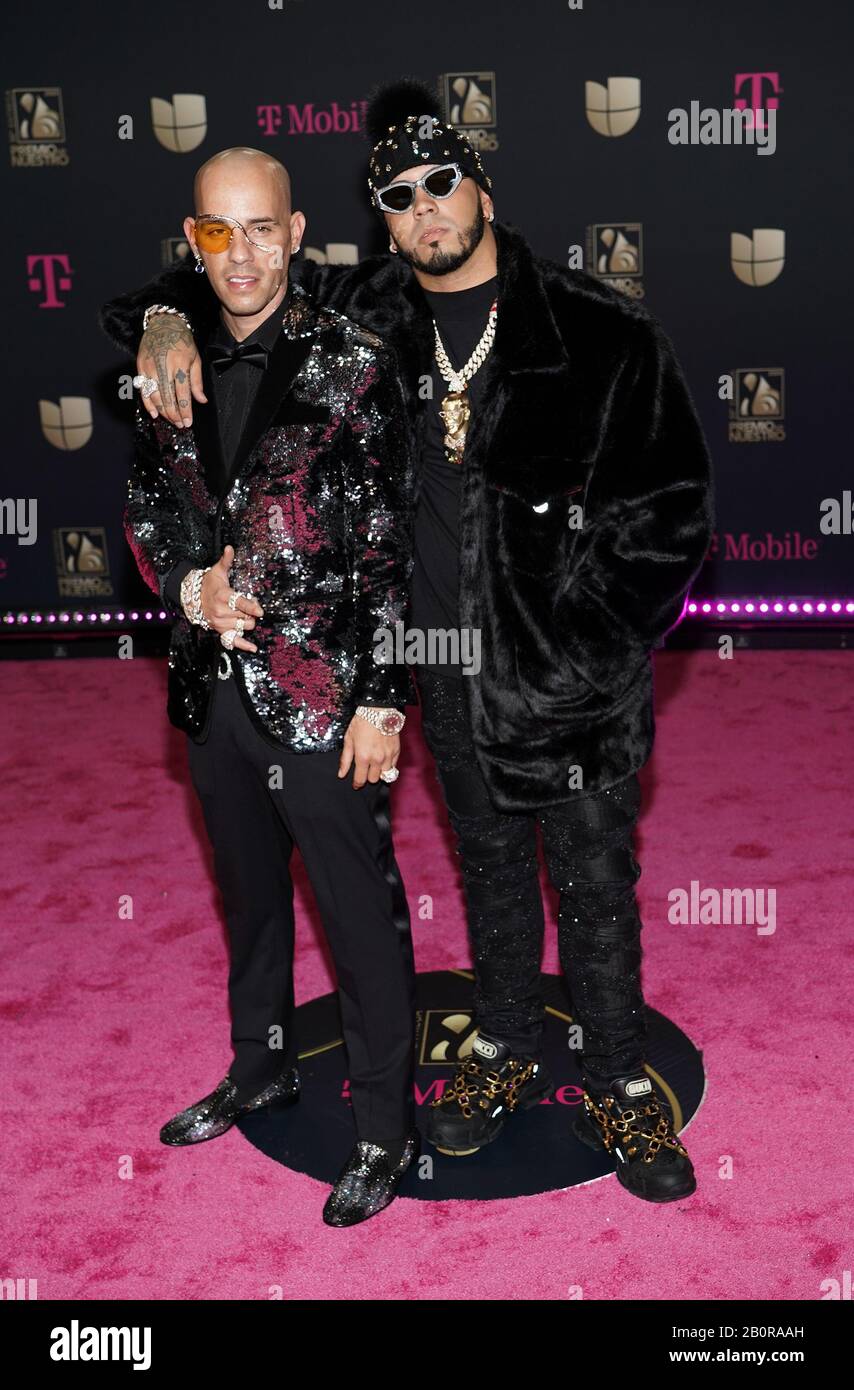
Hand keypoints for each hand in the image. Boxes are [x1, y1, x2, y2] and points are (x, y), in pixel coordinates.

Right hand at [138, 314, 204, 428]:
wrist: (163, 323)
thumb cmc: (182, 341)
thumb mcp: (195, 358)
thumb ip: (197, 382)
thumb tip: (201, 400)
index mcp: (179, 364)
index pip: (182, 393)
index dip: (185, 410)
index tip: (188, 422)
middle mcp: (163, 366)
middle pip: (168, 398)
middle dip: (174, 415)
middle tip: (180, 425)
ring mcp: (150, 367)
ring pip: (155, 396)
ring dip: (163, 412)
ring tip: (171, 420)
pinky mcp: (140, 366)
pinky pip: (143, 390)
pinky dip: (148, 403)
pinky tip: (154, 414)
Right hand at [199, 545, 263, 652]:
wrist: (193, 598)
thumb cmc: (209, 584)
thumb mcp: (217, 571)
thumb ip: (226, 561)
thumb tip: (230, 548)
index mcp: (222, 596)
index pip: (239, 602)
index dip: (251, 607)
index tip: (260, 611)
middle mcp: (220, 611)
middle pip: (246, 615)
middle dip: (251, 611)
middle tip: (250, 605)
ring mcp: (220, 623)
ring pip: (244, 626)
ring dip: (248, 621)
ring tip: (243, 613)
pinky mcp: (219, 631)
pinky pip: (233, 641)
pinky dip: (243, 645)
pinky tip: (253, 648)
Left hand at [338, 715, 399, 788]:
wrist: (379, 710)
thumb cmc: (362, 722)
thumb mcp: (349, 739)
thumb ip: (345, 759)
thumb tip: (341, 774)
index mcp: (363, 757)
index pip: (361, 779)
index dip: (357, 784)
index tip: (356, 784)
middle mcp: (377, 759)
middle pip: (373, 779)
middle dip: (368, 777)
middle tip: (365, 770)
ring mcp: (388, 756)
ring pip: (385, 775)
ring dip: (379, 772)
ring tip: (374, 764)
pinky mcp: (397, 751)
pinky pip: (393, 767)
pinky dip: (388, 766)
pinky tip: (383, 759)